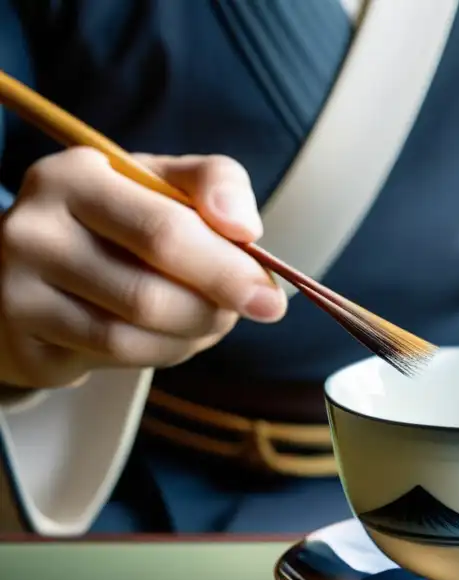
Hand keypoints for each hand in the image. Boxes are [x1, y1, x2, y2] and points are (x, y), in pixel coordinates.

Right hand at [0, 149, 285, 390]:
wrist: (45, 260)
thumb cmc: (124, 216)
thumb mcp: (168, 182)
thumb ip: (217, 184)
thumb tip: (245, 228)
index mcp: (73, 177)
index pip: (165, 233)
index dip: (228, 272)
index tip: (271, 299)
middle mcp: (31, 230)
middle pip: (149, 295)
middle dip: (214, 311)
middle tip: (246, 312)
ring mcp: (16, 291)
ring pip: (131, 337)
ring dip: (191, 336)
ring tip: (210, 319)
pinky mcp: (21, 342)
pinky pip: (111, 361)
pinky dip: (159, 353)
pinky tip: (171, 335)